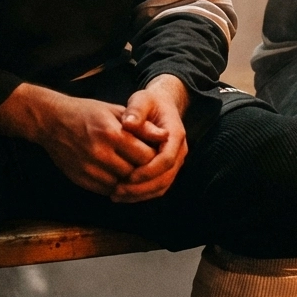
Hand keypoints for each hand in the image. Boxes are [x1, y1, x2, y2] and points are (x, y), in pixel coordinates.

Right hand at [0, 83, 157, 195]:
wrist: (52, 122)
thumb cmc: (88, 113)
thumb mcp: (116, 112)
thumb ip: (141, 126)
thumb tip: (165, 137)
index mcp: (112, 133)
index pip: (145, 155)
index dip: (154, 155)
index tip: (155, 151)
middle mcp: (100, 153)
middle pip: (135, 172)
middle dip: (143, 169)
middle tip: (146, 162)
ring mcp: (89, 168)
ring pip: (122, 184)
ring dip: (129, 178)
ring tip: (130, 166)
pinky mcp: (81, 179)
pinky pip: (107, 190)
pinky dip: (115, 184)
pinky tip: (115, 172)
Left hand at [111, 75, 189, 203]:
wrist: (161, 104)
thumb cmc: (150, 102)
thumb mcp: (142, 100)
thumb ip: (136, 110)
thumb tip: (128, 124)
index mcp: (176, 135)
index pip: (166, 160)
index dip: (148, 171)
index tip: (128, 177)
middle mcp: (179, 151)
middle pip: (165, 178)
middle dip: (141, 188)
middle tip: (117, 191)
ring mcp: (175, 162)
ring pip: (162, 186)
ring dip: (140, 194)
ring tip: (116, 195)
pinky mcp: (167, 169)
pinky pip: (157, 186)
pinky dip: (142, 193)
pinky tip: (123, 194)